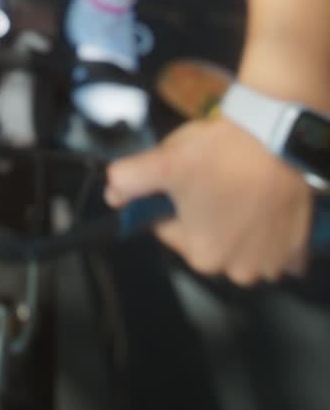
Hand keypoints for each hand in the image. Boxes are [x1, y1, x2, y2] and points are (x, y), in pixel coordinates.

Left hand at [105, 116, 313, 283]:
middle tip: (215, 182)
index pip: (170, 230)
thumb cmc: (220, 154)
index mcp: (201, 255)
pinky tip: (265, 209)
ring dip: (238, 227)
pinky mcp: (296, 251)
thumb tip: (113, 193)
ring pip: (241, 247)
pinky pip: (276, 249)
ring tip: (241, 191)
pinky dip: (269, 234)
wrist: (277, 138)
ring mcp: (270, 264)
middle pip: (207, 241)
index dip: (172, 203)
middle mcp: (237, 271)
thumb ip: (129, 179)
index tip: (185, 182)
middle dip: (206, 217)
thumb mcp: (165, 160)